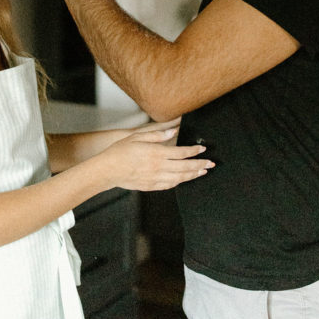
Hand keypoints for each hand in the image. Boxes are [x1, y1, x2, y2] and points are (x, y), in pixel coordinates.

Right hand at [98, 127, 213, 192]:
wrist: (108, 170)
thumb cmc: (120, 151)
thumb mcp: (137, 137)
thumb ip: (156, 135)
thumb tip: (173, 132)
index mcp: (156, 153)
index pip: (181, 152)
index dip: (194, 151)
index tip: (202, 149)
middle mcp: (158, 167)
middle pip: (185, 167)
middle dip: (200, 164)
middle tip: (211, 163)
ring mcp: (155, 178)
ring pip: (180, 178)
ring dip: (193, 174)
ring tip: (203, 172)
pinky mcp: (151, 186)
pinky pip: (170, 185)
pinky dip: (180, 182)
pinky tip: (184, 179)